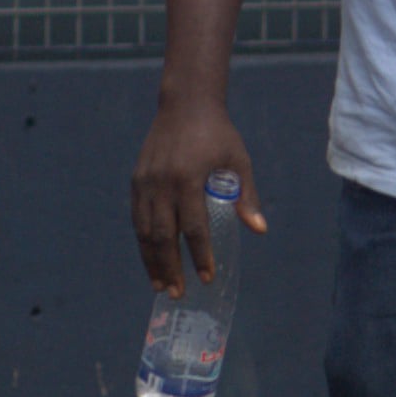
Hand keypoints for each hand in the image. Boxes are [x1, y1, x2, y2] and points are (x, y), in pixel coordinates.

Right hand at [131, 93, 265, 293]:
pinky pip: (137, 218)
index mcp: (188, 178)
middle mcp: (162, 183)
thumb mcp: (238, 160)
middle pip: (163, 236)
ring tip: (160, 285)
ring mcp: (145, 182)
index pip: (193, 227)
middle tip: (178, 294)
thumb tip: (259, 230)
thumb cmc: (217, 134)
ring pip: (144, 231)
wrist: (185, 103)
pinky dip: (142, 242)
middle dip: (170, 268)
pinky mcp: (136, 180)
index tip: (207, 277)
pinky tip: (151, 259)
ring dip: (151, 261)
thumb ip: (246, 196)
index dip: (200, 255)